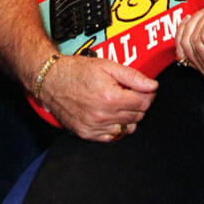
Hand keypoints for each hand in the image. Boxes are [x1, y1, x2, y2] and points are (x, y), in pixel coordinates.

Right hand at [37, 55, 156, 141]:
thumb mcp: (107, 65)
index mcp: (111, 97)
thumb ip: (133, 76)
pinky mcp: (86, 133)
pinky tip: (110, 115)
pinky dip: (115, 127)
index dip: (148, 94)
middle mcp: (103, 115)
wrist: (50, 80)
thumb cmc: (76, 71)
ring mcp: (94, 127)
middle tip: (130, 94)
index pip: (143, 103)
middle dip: (138, 104)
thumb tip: (152, 85)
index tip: (146, 90)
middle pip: (137, 116)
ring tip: (119, 103)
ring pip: (126, 129)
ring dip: (128, 117)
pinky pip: (111, 137)